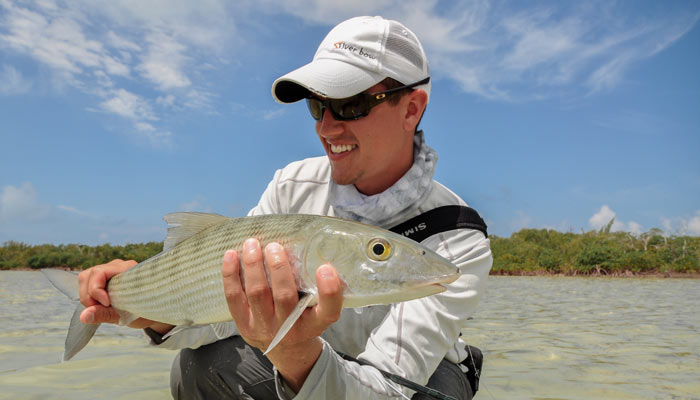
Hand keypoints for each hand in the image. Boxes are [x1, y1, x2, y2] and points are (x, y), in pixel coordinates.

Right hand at [78, 259, 171, 332]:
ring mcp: (111, 271)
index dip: (96, 290)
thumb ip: (104, 314)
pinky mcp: (106, 277)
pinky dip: (91, 296)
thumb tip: (83, 316)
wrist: (153, 310)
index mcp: (127, 270)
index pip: (99, 273)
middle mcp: (118, 266)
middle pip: (89, 274)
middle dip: (89, 295)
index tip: (106, 304)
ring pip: (86, 278)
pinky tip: (102, 304)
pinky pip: (89, 283)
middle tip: (101, 308)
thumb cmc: (144, 311)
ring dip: (88, 296)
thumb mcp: (126, 315)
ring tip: (102, 307)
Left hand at [222, 238, 342, 390]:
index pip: (329, 311)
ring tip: (252, 244)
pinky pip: (234, 297)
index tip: (326, 267)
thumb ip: (316, 286)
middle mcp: (291, 328)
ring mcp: (265, 328)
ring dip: (253, 265)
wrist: (286, 349)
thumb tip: (304, 246)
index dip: (329, 290)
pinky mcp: (244, 325)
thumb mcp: (318, 308)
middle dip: (278, 267)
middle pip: (284, 296)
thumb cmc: (304, 317)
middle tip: (275, 246)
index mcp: (316, 323)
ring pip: (257, 293)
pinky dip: (231, 275)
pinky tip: (231, 255)